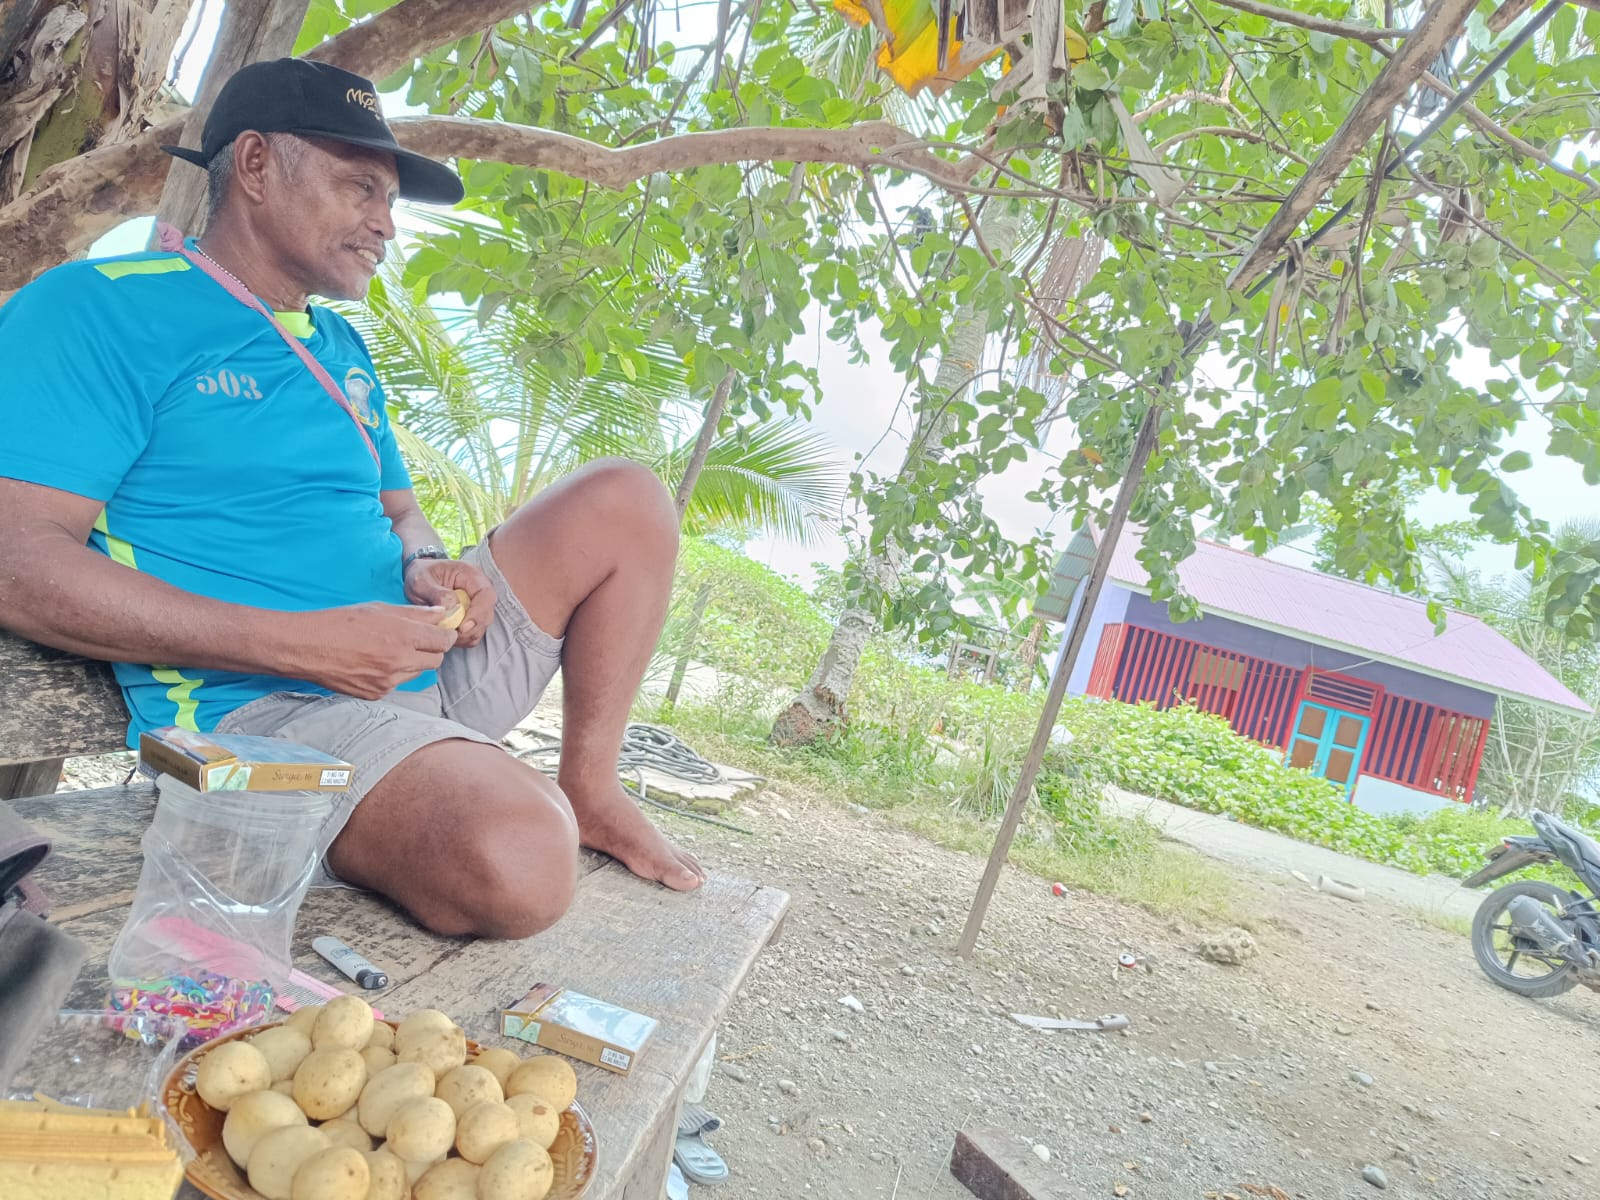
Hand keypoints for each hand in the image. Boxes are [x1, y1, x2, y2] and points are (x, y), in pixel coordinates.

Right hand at [292, 602, 458, 698]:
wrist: (306, 647)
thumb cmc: (339, 623)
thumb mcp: (379, 609)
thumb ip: (415, 613)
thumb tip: (441, 613)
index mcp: (402, 637)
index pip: (444, 641)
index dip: (447, 634)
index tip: (443, 631)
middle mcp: (399, 662)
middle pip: (436, 660)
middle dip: (432, 649)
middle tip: (419, 639)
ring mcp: (388, 681)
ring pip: (417, 672)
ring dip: (413, 661)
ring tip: (389, 648)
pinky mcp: (376, 694)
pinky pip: (397, 683)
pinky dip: (394, 673)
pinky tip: (374, 661)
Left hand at [403, 555, 496, 647]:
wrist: (419, 577)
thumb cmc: (421, 575)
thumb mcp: (421, 580)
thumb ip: (436, 593)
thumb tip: (451, 608)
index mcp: (471, 576)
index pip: (486, 596)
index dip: (478, 614)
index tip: (462, 627)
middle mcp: (479, 590)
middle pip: (486, 615)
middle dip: (470, 630)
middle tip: (449, 634)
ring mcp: (477, 605)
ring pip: (481, 627)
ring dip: (465, 636)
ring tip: (444, 633)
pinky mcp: (472, 618)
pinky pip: (473, 634)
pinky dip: (462, 639)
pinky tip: (447, 635)